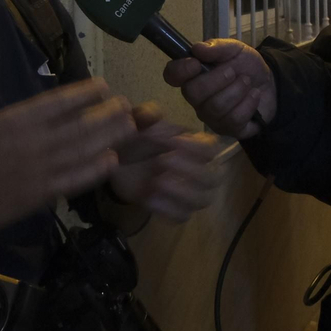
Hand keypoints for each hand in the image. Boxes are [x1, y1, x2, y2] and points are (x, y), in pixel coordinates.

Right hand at [0, 42, 135, 244]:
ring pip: (83, 151)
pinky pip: (74, 180)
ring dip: (108, 137)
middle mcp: (33, 144)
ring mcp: (39, 172)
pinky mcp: (40, 196)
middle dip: (106, 114)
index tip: (103, 86)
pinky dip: (94, 170)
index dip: (84, 93)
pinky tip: (110, 161)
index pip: (58, 103)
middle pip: (79, 125)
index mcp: (14, 121)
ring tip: (128, 126)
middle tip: (125, 105)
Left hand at [105, 103, 221, 221]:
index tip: (173, 142)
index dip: (196, 147)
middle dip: (192, 171)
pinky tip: (148, 199)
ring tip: (157, 182)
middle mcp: (196, 169)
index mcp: (193, 145)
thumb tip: (154, 114)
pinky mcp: (172, 208)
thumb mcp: (135, 123)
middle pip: (214, 178)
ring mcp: (185, 191)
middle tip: (163, 162)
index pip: (212, 148)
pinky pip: (182, 216)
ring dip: (183, 192)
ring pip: (203, 200)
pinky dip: (168, 210)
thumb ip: (144, 116)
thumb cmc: (134, 139)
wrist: (116, 162)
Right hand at [163, 39, 275, 139]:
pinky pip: (233, 119)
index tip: (196, 63)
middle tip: (234, 72)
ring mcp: (211, 116)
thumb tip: (197, 48)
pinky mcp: (228, 130)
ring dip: (237, 90)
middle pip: (193, 93)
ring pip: (215, 107)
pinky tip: (254, 95)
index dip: (180, 71)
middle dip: (217, 79)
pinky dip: (248, 103)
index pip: (171, 75)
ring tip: (247, 82)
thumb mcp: (235, 49)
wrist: (271, 84)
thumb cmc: (246, 66)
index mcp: (193, 75)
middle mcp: (197, 99)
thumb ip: (217, 47)